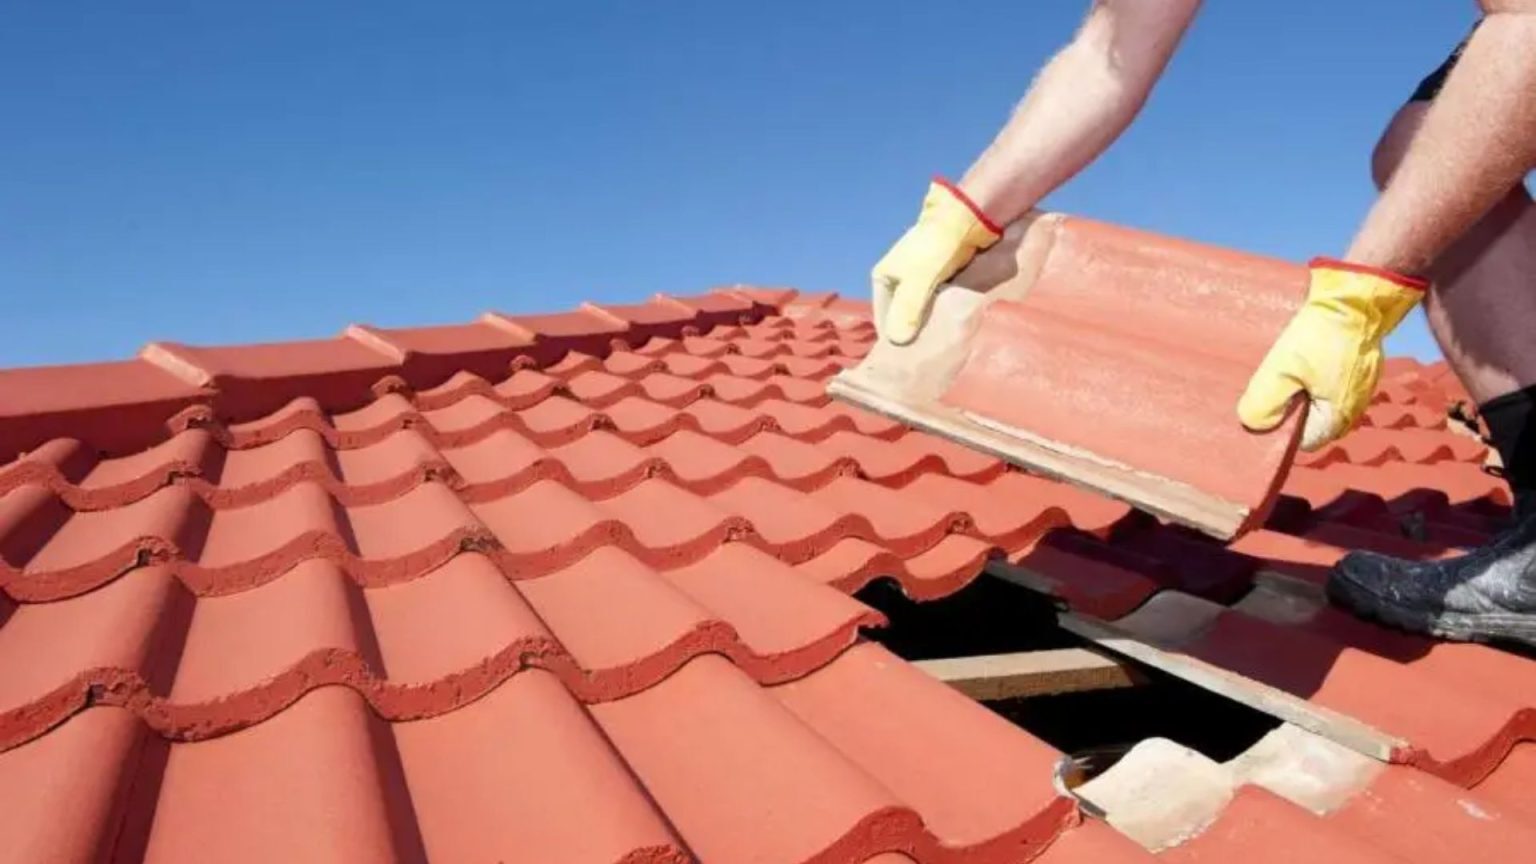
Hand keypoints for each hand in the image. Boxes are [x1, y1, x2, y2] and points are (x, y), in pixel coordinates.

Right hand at [872, 178, 1001, 343]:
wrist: (967, 217)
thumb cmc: (938, 248)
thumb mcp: (919, 281)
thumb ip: (907, 311)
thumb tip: (896, 342)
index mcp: (883, 277)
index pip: (885, 319)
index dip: (897, 337)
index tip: (913, 356)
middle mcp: (897, 277)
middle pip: (903, 314)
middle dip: (915, 331)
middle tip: (929, 352)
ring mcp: (918, 275)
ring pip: (921, 308)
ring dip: (930, 323)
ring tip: (941, 343)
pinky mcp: (938, 274)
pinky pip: (936, 300)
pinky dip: (942, 311)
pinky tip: (952, 324)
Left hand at [1238, 258, 1426, 449]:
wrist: (1356, 298)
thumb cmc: (1321, 335)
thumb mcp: (1282, 369)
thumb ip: (1265, 402)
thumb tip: (1253, 424)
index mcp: (1336, 417)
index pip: (1300, 442)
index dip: (1278, 429)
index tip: (1263, 408)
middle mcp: (1352, 408)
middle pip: (1310, 422)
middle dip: (1288, 410)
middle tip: (1269, 386)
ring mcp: (1359, 389)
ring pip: (1320, 401)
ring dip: (1300, 391)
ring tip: (1284, 371)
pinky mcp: (1359, 370)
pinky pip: (1330, 383)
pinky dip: (1314, 377)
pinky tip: (1300, 360)